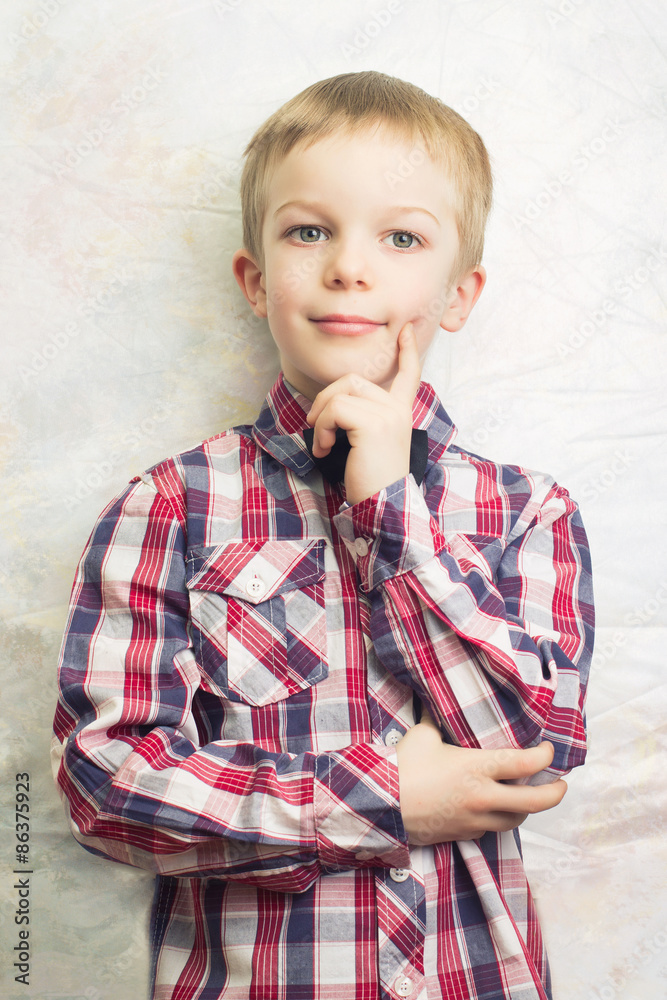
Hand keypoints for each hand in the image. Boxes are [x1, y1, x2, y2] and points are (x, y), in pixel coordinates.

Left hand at [305, 322, 420, 505]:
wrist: (383, 505)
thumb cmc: (371, 480)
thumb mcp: (369, 442)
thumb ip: (363, 418)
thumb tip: (333, 404)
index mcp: (401, 412)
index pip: (409, 374)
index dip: (406, 351)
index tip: (404, 330)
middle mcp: (398, 409)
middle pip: (353, 379)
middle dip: (326, 398)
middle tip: (316, 425)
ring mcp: (388, 414)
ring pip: (340, 394)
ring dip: (321, 418)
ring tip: (322, 443)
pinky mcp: (373, 423)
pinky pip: (334, 410)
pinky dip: (321, 429)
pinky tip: (323, 449)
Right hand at [396, 710, 566, 843]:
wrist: (380, 805)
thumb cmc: (402, 767)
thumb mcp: (423, 735)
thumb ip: (437, 719)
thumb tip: (436, 700)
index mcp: (477, 767)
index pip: (525, 763)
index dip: (545, 756)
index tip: (547, 750)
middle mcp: (482, 796)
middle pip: (535, 801)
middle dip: (555, 793)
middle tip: (560, 784)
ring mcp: (475, 819)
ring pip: (516, 820)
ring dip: (526, 808)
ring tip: (528, 795)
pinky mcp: (464, 834)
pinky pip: (491, 828)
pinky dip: (497, 818)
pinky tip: (492, 807)